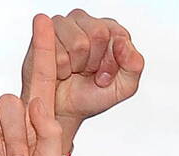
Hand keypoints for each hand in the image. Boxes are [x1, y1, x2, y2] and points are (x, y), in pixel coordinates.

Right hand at [21, 8, 144, 145]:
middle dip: (95, 62)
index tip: (105, 75)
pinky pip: (58, 50)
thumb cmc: (92, 95)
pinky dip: (62, 67)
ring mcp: (65, 24)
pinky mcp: (44, 31)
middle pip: (98, 33)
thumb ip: (134, 65)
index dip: (112, 61)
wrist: (66, 108)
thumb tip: (124, 43)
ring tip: (75, 70)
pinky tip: (62, 69)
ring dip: (77, 64)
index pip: (118, 35)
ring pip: (78, 42)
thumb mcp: (124, 87)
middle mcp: (88, 23)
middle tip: (89, 73)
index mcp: (110, 33)